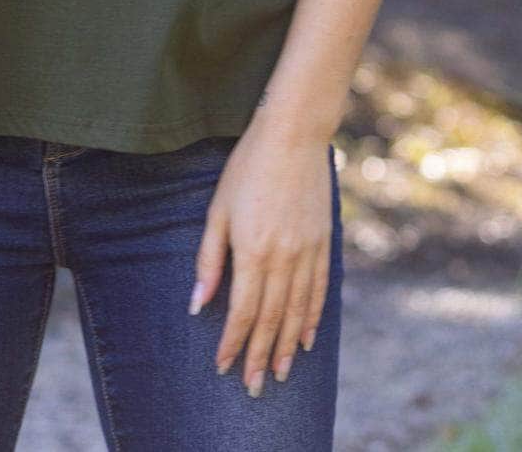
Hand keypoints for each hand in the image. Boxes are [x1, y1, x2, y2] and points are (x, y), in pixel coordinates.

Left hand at [188, 123, 334, 394]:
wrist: (294, 135)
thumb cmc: (248, 167)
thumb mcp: (218, 209)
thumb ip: (210, 260)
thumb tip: (197, 305)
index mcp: (252, 251)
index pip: (243, 312)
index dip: (232, 342)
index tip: (223, 366)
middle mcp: (284, 258)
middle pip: (272, 319)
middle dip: (261, 356)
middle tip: (254, 387)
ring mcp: (308, 251)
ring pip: (298, 312)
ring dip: (288, 346)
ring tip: (282, 373)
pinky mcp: (323, 242)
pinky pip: (319, 290)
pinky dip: (313, 318)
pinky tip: (308, 338)